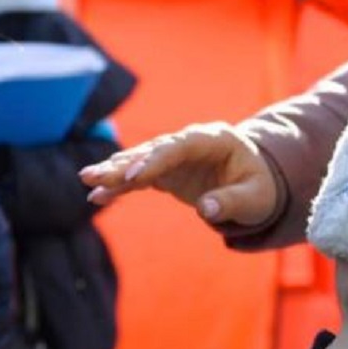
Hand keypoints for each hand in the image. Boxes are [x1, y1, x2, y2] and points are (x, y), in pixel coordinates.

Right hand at [79, 121, 277, 227]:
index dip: (155, 159)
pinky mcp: (164, 172)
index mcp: (214, 139)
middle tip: (94, 175)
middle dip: (122, 164)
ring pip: (139, 161)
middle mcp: (188, 142)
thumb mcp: (255, 199)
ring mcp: (173, 156)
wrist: (255, 182)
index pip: (179, 146)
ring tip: (87, 181)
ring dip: (113, 172)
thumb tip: (206, 210)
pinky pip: (137, 178)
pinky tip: (97, 197)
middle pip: (151, 150)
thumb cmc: (259, 188)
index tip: (133, 175)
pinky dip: (119, 187)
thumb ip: (232, 202)